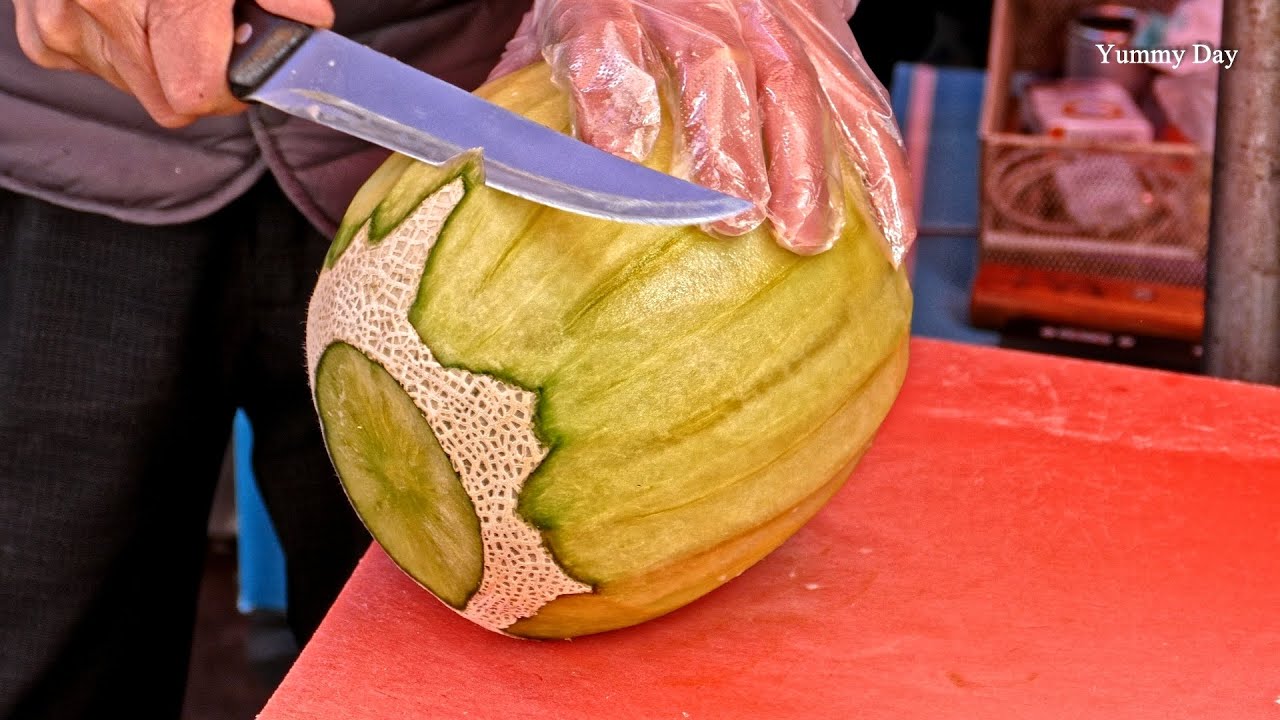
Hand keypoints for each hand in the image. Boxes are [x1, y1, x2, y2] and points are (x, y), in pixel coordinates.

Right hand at [12, 0, 333, 127]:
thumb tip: (308, 20)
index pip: (196, 91)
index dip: (232, 86)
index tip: (248, 65)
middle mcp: (98, 8)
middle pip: (170, 99)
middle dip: (202, 72)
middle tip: (214, 29)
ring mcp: (62, 24)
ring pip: (137, 87)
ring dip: (163, 59)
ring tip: (167, 7)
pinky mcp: (43, 35)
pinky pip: (99, 67)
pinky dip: (123, 45)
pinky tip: (134, 8)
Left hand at [490, 0, 913, 260]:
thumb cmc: (613, 9)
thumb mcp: (556, 35)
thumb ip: (527, 106)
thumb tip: (484, 193)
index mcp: (614, 4)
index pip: (609, 49)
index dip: (613, 102)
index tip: (618, 156)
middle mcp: (703, 9)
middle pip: (718, 71)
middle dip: (728, 147)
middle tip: (731, 221)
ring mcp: (776, 23)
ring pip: (798, 90)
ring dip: (810, 168)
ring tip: (807, 241)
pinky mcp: (831, 46)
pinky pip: (864, 107)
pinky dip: (881, 174)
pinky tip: (886, 239)